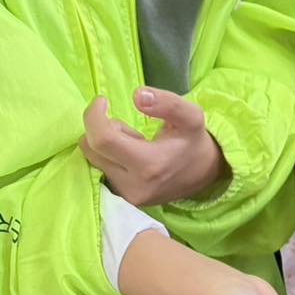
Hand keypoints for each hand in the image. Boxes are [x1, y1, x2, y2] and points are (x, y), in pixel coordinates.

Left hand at [81, 89, 226, 206]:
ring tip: (134, 145)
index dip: (95, 115)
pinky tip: (131, 159)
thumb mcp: (191, 116)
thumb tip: (137, 95)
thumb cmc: (193, 142)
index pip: (103, 139)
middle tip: (131, 129)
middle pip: (91, 148)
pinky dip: (109, 158)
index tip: (103, 101)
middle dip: (104, 130)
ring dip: (107, 145)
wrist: (203, 175)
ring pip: (93, 159)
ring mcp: (126, 195)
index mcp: (150, 164)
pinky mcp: (123, 198)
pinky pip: (99, 171)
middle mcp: (133, 185)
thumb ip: (167, 103)